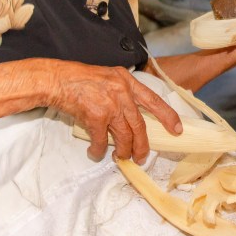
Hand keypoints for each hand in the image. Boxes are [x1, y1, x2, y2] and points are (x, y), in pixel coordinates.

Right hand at [48, 63, 181, 162]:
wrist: (57, 79)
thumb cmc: (80, 79)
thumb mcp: (109, 77)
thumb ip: (122, 91)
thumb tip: (131, 114)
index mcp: (127, 81)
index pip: (154, 100)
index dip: (168, 116)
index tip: (178, 129)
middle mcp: (122, 93)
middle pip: (140, 125)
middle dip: (143, 146)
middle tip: (142, 157)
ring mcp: (110, 105)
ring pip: (125, 136)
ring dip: (124, 151)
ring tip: (121, 157)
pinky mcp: (96, 117)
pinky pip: (102, 141)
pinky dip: (99, 150)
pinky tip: (96, 153)